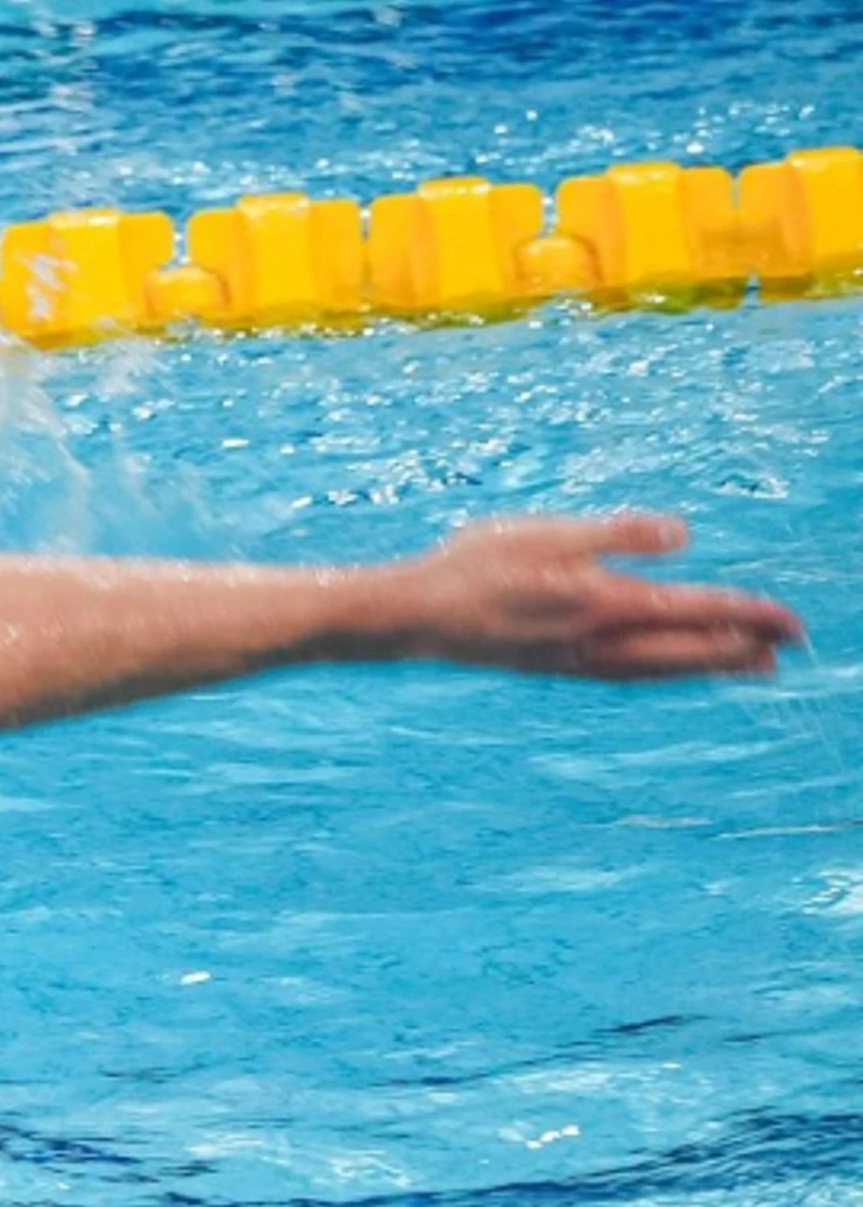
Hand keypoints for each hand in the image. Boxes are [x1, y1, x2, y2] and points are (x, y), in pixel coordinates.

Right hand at [384, 513, 802, 680]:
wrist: (414, 617)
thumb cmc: (473, 565)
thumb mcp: (544, 532)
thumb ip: (616, 533)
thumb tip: (681, 537)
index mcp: (602, 602)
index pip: (694, 609)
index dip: (746, 614)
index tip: (790, 620)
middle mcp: (599, 641)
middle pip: (689, 650)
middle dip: (744, 645)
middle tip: (793, 644)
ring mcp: (580, 660)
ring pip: (665, 669)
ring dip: (713, 666)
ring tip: (754, 665)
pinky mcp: (561, 666)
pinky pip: (634, 675)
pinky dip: (670, 673)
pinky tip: (677, 667)